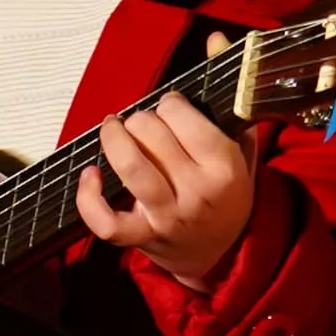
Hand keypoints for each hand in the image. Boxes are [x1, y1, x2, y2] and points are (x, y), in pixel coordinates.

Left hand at [79, 87, 258, 288]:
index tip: (171, 110)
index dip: (170, 104)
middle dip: (142, 119)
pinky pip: (107, 221)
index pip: (180, 113)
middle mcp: (197, 191)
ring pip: (130, 165)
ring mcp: (168, 216)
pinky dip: (89, 198)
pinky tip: (90, 174)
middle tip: (144, 126)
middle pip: (150, 131)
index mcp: (224, 167)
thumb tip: (222, 77)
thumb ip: (238, 122)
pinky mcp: (144, 237)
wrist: (221, 258)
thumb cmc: (226, 200)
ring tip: (113, 129)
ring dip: (113, 137)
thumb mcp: (246, 160)